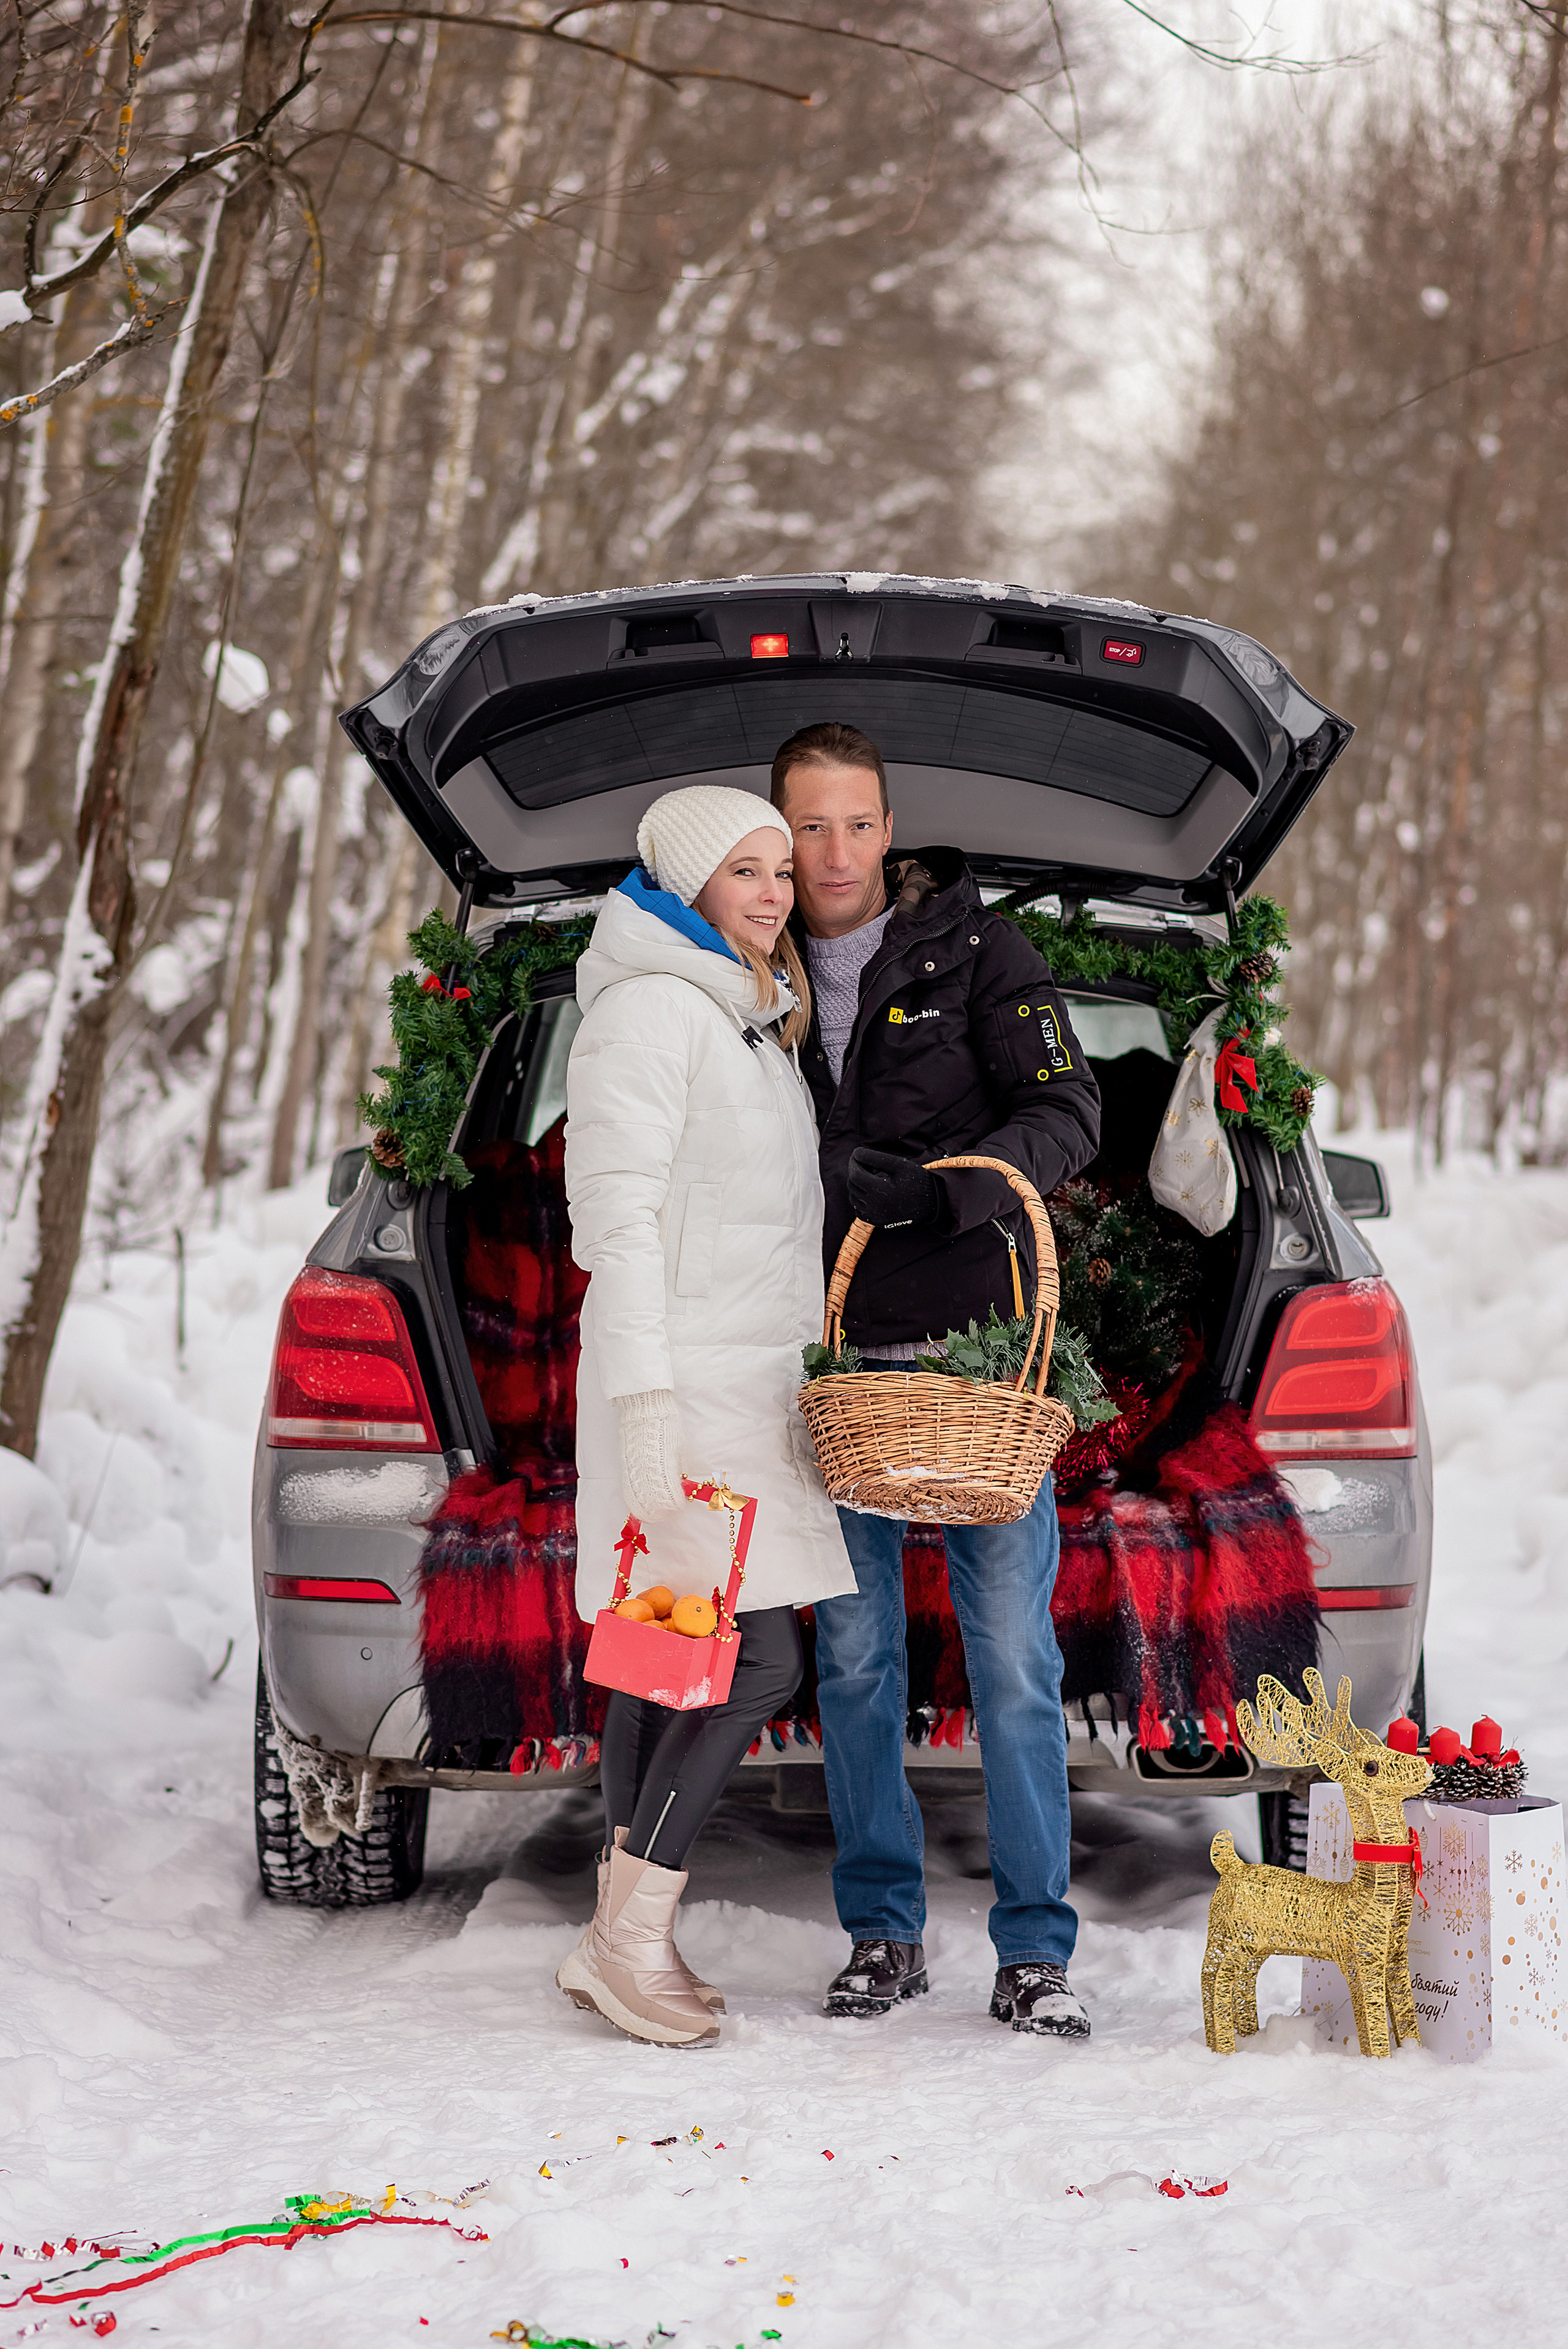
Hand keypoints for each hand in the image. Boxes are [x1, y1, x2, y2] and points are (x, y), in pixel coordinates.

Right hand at [615, 1389, 686, 1519]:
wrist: (645, 1411)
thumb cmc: (667, 1428)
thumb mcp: (680, 1450)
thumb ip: (678, 1471)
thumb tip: (680, 1487)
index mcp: (665, 1467)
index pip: (672, 1498)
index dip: (677, 1505)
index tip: (681, 1503)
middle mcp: (648, 1473)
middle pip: (653, 1507)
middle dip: (663, 1512)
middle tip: (670, 1510)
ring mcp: (633, 1472)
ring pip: (639, 1504)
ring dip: (649, 1511)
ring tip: (657, 1511)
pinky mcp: (624, 1469)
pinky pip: (629, 1493)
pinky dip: (637, 1501)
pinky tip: (643, 1503)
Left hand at [846, 1146, 943, 1229]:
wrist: (931, 1202)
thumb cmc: (917, 1181)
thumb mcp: (899, 1164)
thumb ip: (876, 1158)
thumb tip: (856, 1153)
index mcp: (880, 1192)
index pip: (855, 1175)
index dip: (854, 1162)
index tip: (858, 1154)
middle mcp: (874, 1207)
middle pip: (852, 1185)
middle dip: (856, 1171)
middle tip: (868, 1163)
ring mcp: (874, 1216)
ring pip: (853, 1197)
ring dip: (857, 1184)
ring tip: (872, 1176)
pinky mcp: (876, 1221)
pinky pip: (858, 1208)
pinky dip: (860, 1198)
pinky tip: (872, 1190)